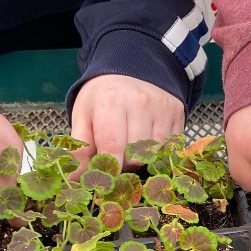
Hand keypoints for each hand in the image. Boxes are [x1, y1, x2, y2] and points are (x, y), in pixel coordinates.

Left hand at [68, 75, 183, 175]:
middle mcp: (140, 103)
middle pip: (135, 155)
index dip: (109, 169)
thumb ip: (80, 149)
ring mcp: (162, 107)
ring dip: (142, 157)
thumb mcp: (84, 117)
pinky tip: (148, 138)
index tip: (105, 180)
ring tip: (132, 144)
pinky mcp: (177, 112)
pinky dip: (158, 150)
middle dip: (124, 162)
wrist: (129, 70)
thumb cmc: (102, 98)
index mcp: (111, 102)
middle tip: (116, 153)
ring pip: (154, 154)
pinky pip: (170, 146)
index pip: (113, 146)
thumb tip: (73, 180)